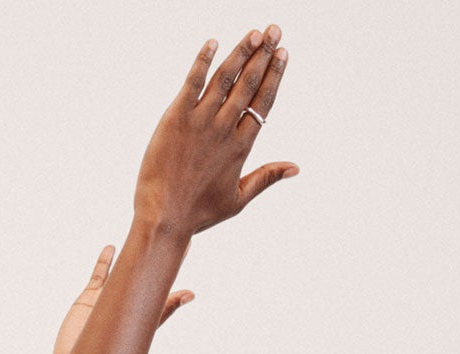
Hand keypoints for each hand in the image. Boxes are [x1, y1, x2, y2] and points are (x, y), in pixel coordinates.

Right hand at [50, 244, 193, 353]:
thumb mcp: (144, 327)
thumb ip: (167, 308)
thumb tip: (193, 294)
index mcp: (144, 310)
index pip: (165, 280)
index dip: (175, 262)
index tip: (188, 242)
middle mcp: (129, 301)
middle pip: (146, 268)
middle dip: (156, 249)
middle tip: (168, 225)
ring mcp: (110, 297)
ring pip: (123, 267)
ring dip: (131, 251)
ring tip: (141, 231)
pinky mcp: (90, 297)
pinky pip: (100, 274)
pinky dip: (105, 261)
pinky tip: (112, 248)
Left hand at [133, 25, 297, 237]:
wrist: (163, 219)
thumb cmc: (199, 213)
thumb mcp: (238, 199)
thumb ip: (266, 177)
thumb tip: (296, 167)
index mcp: (240, 147)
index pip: (262, 102)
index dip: (274, 75)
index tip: (283, 53)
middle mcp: (223, 130)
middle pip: (248, 85)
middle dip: (263, 54)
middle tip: (274, 29)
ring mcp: (200, 122)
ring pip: (225, 79)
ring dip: (240, 52)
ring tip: (254, 32)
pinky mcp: (176, 118)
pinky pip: (192, 83)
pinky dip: (202, 61)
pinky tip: (212, 42)